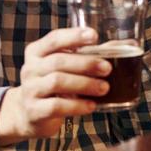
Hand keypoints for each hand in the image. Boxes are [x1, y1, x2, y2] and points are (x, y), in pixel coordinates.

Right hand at [0, 27, 110, 145]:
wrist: (29, 114)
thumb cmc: (53, 84)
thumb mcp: (63, 67)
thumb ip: (85, 55)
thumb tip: (122, 46)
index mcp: (37, 52)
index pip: (54, 39)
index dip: (74, 36)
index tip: (94, 36)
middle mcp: (30, 68)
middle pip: (58, 61)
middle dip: (86, 64)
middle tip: (107, 68)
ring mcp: (30, 90)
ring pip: (57, 82)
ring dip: (84, 84)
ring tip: (104, 88)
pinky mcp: (34, 111)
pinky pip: (56, 106)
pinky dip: (77, 105)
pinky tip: (91, 105)